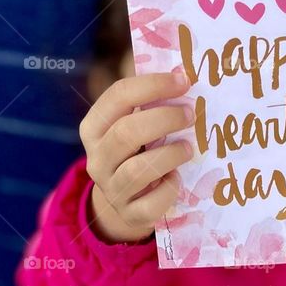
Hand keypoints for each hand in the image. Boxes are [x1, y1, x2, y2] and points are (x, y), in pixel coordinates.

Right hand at [80, 70, 193, 243]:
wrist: (126, 202)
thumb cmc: (137, 151)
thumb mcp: (133, 124)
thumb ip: (149, 102)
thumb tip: (185, 71)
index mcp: (94, 127)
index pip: (118, 95)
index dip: (153, 85)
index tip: (184, 80)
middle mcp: (97, 158)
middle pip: (126, 132)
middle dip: (164, 118)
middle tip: (192, 114)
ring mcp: (111, 189)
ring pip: (138, 170)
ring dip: (170, 154)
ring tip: (189, 147)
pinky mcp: (130, 213)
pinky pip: (151, 204)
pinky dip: (170, 189)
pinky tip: (178, 179)